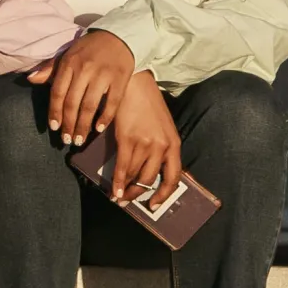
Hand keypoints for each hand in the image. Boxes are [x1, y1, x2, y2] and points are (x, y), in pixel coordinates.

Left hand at [40, 28, 145, 141]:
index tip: (54, 128)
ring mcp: (103, 74)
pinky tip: (98, 129)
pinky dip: (105, 118)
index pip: (58, 92)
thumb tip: (30, 79)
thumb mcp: (68, 54)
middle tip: (67, 140)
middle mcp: (85, 69)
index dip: (55, 112)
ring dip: (83, 125)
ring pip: (90, 105)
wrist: (119, 36)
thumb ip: (50, 69)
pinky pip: (112, 103)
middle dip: (68, 124)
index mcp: (69, 63)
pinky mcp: (120, 78)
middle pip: (73, 102)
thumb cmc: (90, 48)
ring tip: (79, 140)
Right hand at [101, 68, 181, 204]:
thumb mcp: (161, 127)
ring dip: (125, 189)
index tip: (154, 204)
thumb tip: (146, 171)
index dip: (163, 194)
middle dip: (138, 194)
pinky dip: (117, 181)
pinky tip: (113, 189)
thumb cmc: (147, 104)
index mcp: (174, 143)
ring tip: (117, 196)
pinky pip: (123, 167)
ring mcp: (146, 143)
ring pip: (135, 175)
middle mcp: (162, 146)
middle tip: (128, 200)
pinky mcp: (128, 138)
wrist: (135, 83)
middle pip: (150, 180)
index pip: (173, 177)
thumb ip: (159, 148)